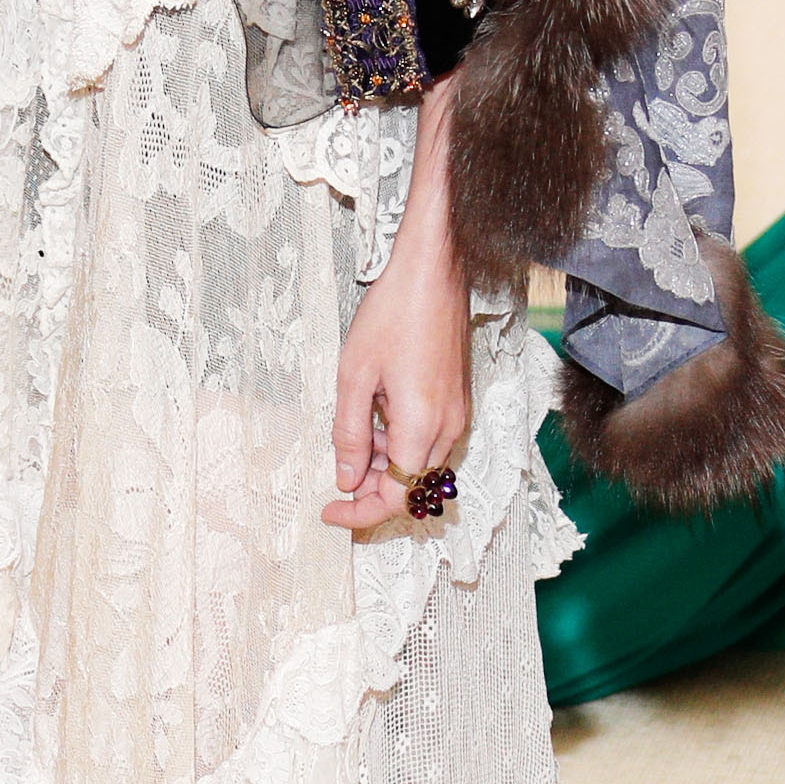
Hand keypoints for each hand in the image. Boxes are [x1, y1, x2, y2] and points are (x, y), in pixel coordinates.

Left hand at [322, 79, 470, 532]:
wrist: (434, 269)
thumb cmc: (393, 314)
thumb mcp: (354, 376)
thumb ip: (349, 434)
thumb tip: (345, 480)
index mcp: (421, 427)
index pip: (395, 497)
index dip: (359, 514)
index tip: (328, 513)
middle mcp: (447, 429)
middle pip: (411, 488)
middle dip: (371, 492)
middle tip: (333, 481)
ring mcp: (456, 414)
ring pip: (420, 466)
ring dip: (385, 467)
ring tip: (351, 440)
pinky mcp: (456, 400)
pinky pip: (429, 442)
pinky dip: (399, 445)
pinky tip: (374, 419)